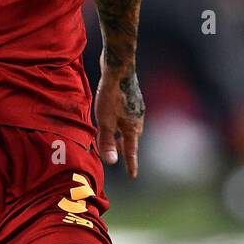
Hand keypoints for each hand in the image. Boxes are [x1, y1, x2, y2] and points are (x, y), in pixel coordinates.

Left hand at [94, 59, 144, 178]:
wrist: (119, 68)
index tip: (133, 175)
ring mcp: (136, 107)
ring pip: (128, 126)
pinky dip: (120, 120)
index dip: (131, 163)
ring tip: (110, 133)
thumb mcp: (105, 121)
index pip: (131, 150)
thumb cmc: (111, 95)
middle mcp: (138, 118)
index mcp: (133, 127)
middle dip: (122, 146)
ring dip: (120, 132)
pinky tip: (113, 114)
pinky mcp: (132, 97)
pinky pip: (127, 115)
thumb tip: (111, 162)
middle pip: (130, 138)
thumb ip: (107, 141)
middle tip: (113, 152)